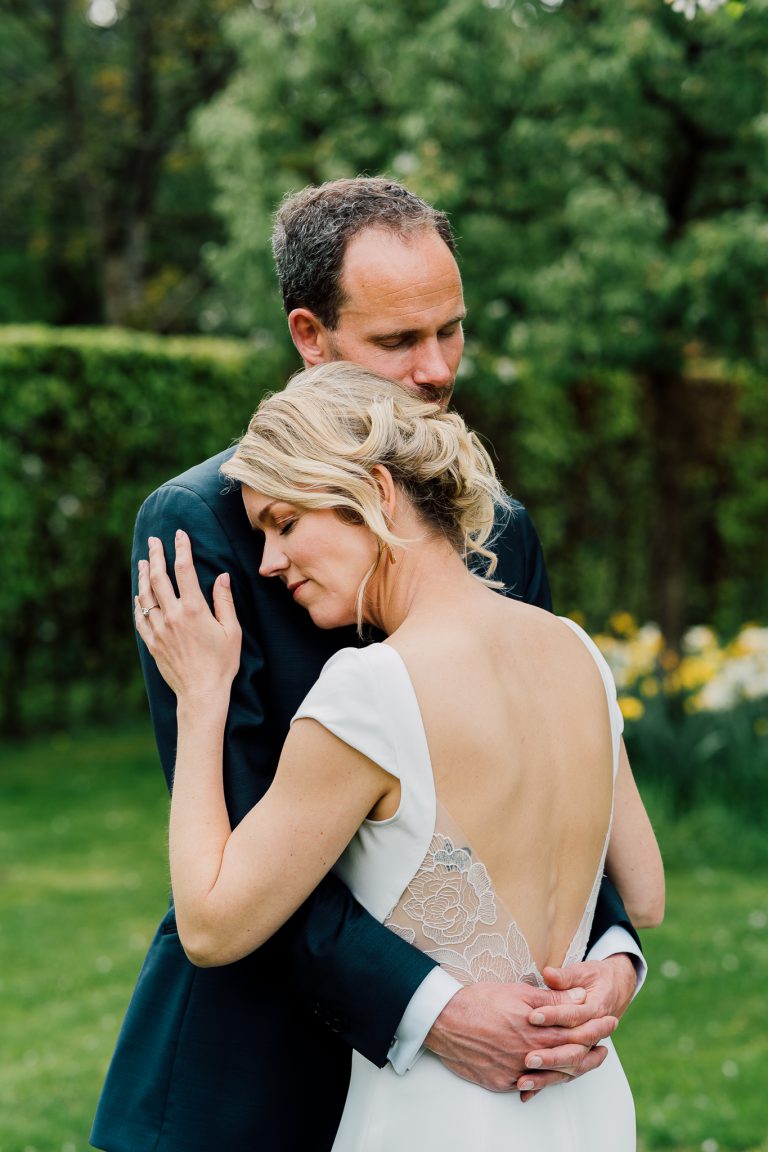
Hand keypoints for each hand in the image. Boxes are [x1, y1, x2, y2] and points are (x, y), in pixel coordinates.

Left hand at [134, 531, 240, 700]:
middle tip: (153, 540)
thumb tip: (222, 576)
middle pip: (159, 577)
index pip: (184, 569)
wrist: (201, 693)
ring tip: (144, 561)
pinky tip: (138, 595)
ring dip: (144, 575)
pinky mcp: (152, 642)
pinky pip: (140, 617)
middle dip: (156, 555)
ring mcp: (159, 629)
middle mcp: (172, 615)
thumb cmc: (222, 663)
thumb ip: (224, 601)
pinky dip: (138, 603)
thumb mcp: (232, 630)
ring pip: (145, 595)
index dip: (182, 548)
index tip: (180, 534)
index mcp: (194, 609)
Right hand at [425, 981, 616, 1094]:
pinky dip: (540, 1083)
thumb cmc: (479, 1000)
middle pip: (568, 1057)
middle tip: (606, 1047)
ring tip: (584, 1063)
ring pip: (551, 1076)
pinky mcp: (499, 1082)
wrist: (444, 1020)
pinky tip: (549, 1078)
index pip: (575, 1032)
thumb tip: (580, 997)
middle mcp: (529, 1054)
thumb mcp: (518, 992)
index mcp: (536, 1030)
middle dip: (591, 1051)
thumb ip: (551, 999)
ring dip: (570, 1069)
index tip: (610, 1021)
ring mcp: (514, 1071)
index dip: (595, 1027)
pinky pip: (526, 1087)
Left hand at [517, 954, 635, 1096]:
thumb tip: (549, 974)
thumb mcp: (583, 971)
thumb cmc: (596, 978)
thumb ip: (566, 976)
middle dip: (550, 1056)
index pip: (574, 1017)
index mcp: (596, 1011)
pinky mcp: (577, 1059)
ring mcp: (586, 1050)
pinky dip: (544, 1085)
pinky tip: (526, 1094)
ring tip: (523, 1080)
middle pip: (573, 1050)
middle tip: (528, 1058)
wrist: (615, 989)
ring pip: (569, 1069)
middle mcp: (593, 1036)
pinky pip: (562, 1075)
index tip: (533, 1016)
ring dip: (546, 1077)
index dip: (553, 1016)